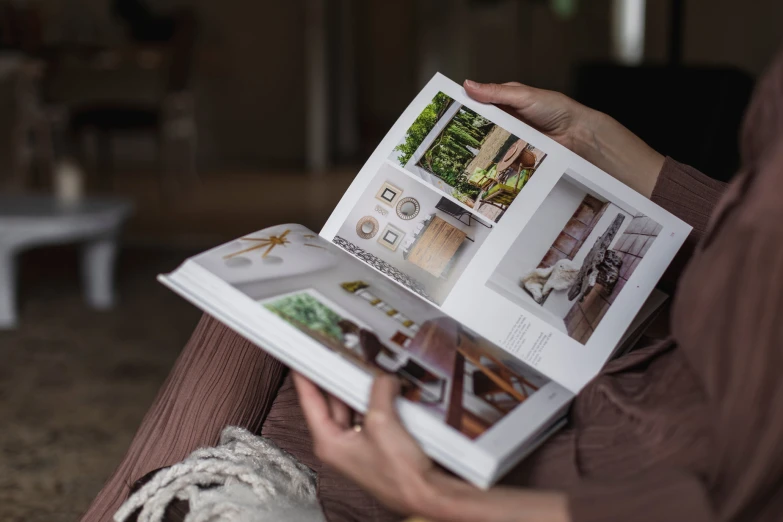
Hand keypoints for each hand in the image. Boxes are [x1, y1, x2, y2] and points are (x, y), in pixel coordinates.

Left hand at [292, 372, 446, 514]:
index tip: (300, 358)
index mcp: (329, 442)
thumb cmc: (400, 475)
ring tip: (362, 367)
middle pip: (331, 401)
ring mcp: (359, 445)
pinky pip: (370, 414)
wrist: (428, 495)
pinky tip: (384, 388)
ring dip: (359, 389)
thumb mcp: (383, 422)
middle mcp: (340, 444)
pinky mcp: (377, 444)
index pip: (309, 401)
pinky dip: (376, 400)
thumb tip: (383, 378)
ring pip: (352, 406)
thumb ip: (379, 392)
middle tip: (336, 354)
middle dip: (336, 377)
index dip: (304, 376)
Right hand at [463, 80, 663, 196]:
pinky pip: (500, 159)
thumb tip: (467, 85)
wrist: (577, 135)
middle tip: (444, 138)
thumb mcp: (523, 96)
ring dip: (477, 149)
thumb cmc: (555, 109)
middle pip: (480, 127)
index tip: (443, 114)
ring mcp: (510, 140)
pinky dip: (491, 162)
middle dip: (465, 132)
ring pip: (488, 145)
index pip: (478, 104)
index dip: (462, 108)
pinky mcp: (516, 156)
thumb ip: (496, 93)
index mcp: (505, 102)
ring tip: (457, 155)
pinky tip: (479, 165)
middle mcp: (506, 121)